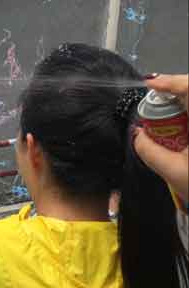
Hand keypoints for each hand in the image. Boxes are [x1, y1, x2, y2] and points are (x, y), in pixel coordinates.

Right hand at [134, 74, 188, 199]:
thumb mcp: (173, 172)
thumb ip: (149, 151)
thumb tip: (137, 134)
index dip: (170, 82)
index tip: (150, 83)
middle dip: (175, 90)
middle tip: (155, 98)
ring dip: (183, 102)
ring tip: (165, 111)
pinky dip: (188, 113)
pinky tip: (181, 124)